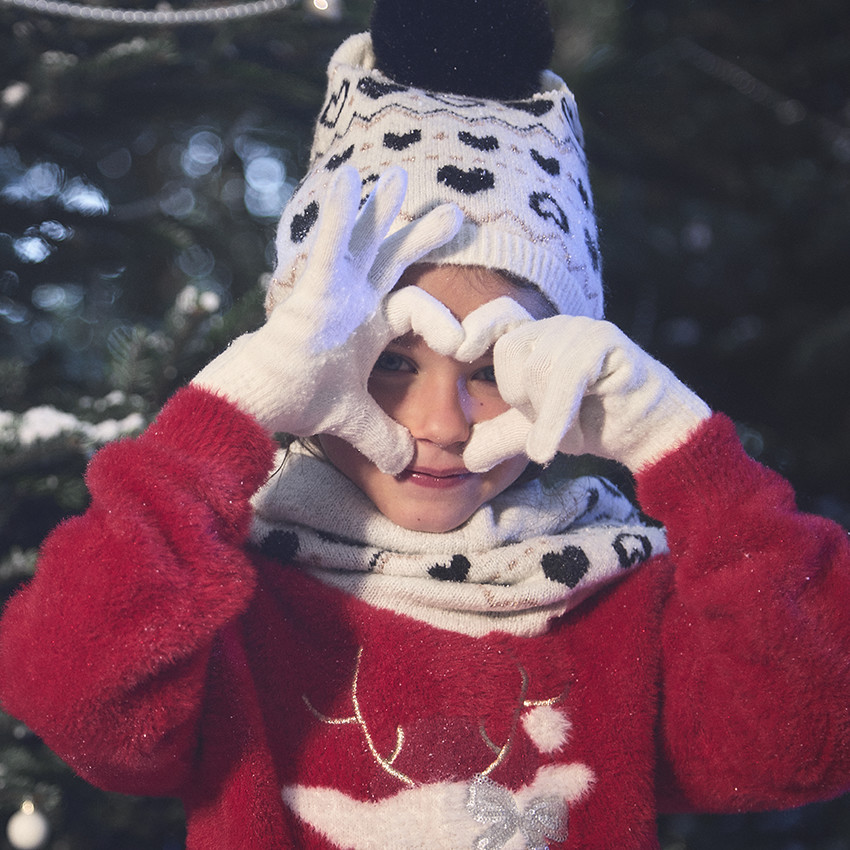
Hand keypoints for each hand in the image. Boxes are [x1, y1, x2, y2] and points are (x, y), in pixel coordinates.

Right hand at [193, 165, 462, 473]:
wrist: (262, 402)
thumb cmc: (298, 402)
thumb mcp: (353, 420)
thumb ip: (382, 436)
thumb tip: (406, 464)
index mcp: (366, 325)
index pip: (413, 306)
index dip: (441, 319)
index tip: (465, 341)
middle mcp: (352, 300)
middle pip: (391, 258)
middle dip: (420, 235)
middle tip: (453, 214)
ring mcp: (331, 290)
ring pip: (362, 240)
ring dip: (380, 207)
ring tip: (399, 175)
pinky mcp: (311, 290)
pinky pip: (328, 245)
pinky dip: (339, 215)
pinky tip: (347, 180)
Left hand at [461, 313, 710, 472]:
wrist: (644, 434)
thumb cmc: (591, 422)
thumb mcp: (535, 432)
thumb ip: (502, 437)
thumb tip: (466, 458)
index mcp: (537, 337)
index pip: (498, 318)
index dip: (476, 328)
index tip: (451, 349)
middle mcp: (559, 326)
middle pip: (510, 350)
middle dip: (518, 395)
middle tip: (541, 420)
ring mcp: (585, 331)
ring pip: (538, 364)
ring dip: (542, 410)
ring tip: (557, 430)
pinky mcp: (609, 345)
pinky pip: (567, 377)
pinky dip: (554, 417)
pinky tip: (546, 449)